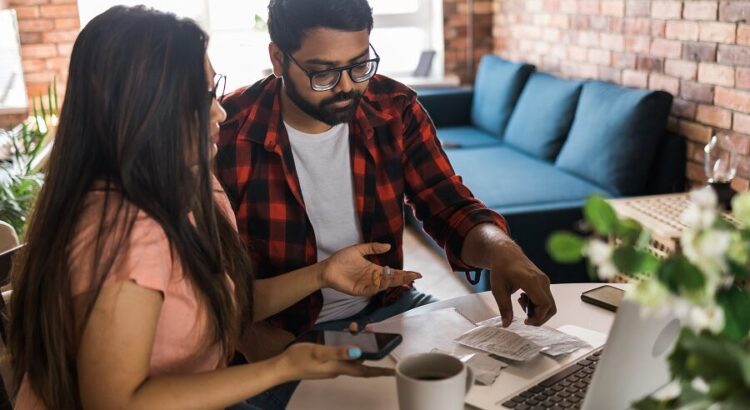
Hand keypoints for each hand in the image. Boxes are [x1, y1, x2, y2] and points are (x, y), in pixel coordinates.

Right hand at [278, 342, 393, 380]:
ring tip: (359, 328)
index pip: (365, 371)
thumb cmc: (298, 359)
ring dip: (358, 344)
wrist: (281, 367)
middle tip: (376, 334)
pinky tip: (344, 334)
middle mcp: (338, 368)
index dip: (380, 372)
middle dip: (371, 349)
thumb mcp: (318, 352)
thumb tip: (357, 352)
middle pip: (360, 360)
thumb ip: (338, 351)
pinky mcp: (325, 361)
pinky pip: (342, 353)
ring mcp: (331, 365)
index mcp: (339, 367)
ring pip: (351, 355)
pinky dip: (347, 344)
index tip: (393, 372)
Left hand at [321, 243, 421, 295]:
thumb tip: (389, 246)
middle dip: (404, 279)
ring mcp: (367, 285)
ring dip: (392, 281)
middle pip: (392, 280)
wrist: (327, 267)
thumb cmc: (342, 259)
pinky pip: (372, 289)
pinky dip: (379, 285)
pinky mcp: (360, 290)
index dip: (405, 273)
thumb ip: (373, 247)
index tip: (417, 273)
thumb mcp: (359, 249)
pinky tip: (384, 280)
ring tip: (400, 276)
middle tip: (415, 277)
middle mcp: (373, 278)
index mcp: (375, 269)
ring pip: (384, 285)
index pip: (393, 272)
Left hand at [489, 245, 555, 326]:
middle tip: (524, 317)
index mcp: (531, 281)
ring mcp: (545, 280)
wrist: (505, 253)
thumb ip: (504, 307)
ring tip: (521, 303)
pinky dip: (537, 304)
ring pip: (550, 304)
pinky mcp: (544, 281)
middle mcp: (542, 280)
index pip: (544, 304)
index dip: (537, 317)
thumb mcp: (498, 289)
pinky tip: (524, 298)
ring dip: (537, 310)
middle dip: (539, 317)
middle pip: (550, 307)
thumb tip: (506, 325)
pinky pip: (546, 298)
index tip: (525, 321)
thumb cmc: (501, 269)